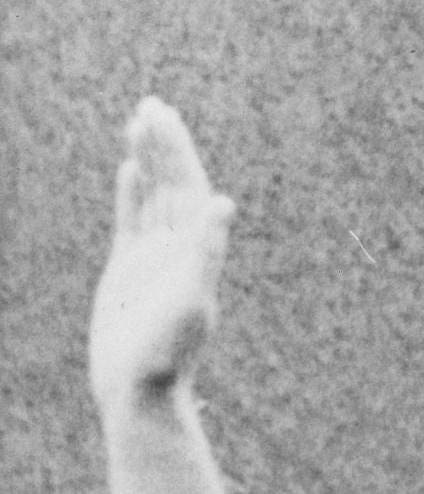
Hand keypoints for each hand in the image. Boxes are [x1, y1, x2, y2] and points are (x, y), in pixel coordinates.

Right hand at [89, 99, 233, 408]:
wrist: (140, 389)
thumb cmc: (169, 351)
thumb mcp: (192, 296)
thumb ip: (207, 250)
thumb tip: (223, 203)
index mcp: (197, 247)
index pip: (188, 185)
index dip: (178, 150)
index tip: (164, 115)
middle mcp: (179, 247)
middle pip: (172, 183)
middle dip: (164, 145)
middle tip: (151, 103)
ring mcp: (153, 256)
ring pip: (153, 196)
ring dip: (149, 161)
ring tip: (139, 123)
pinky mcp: (129, 270)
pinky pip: (133, 220)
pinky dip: (132, 194)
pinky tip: (131, 168)